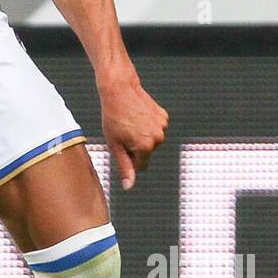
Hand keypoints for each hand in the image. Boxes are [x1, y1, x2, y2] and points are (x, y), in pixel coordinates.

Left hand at [100, 72, 168, 190]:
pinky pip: (156, 128)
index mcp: (145, 147)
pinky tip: (138, 115)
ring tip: (130, 122)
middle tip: (124, 131)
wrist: (119, 90)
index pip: (140, 165)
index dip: (128, 158)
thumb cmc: (113, 118)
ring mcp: (163, 126)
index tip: (121, 145)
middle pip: (147, 153)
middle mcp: (158, 138)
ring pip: (152, 141)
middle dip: (136, 147)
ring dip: (142, 136)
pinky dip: (148, 125)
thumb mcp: (114, 145)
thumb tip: (129, 187)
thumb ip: (124, 167)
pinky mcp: (164, 116)